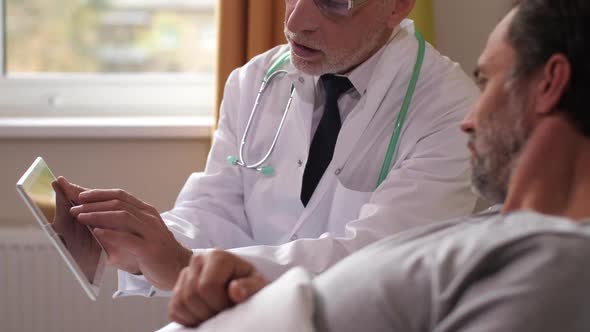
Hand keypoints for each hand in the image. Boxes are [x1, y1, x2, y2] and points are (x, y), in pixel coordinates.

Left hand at [59, 177, 191, 289]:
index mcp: (146, 212)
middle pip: (118, 203)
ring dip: (98, 214)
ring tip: (80, 217)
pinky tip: (97, 232)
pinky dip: (111, 234)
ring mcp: (151, 232)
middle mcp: (150, 218)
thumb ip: (121, 228)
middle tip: (74, 207)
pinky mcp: (150, 249)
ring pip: (122, 216)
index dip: (99, 193)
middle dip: (93, 203)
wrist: (178, 269)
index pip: (120, 196)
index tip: (79, 193)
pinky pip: (128, 238)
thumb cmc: (155, 255)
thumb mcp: (139, 236)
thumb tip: (94, 226)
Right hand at [169, 250, 267, 326]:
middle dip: (208, 311)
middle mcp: (198, 260)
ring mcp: (186, 273)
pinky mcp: (177, 287)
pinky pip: (174, 309)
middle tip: (223, 312)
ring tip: (214, 313)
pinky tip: (203, 315)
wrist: (237, 281)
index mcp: (218, 257)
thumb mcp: (256, 283)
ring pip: (180, 303)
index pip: (207, 286)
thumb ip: (249, 287)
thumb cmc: (248, 283)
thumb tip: (235, 290)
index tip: (230, 306)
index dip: (218, 303)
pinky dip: (187, 318)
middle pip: (191, 295)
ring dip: (197, 316)